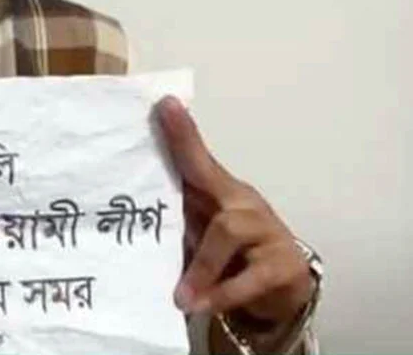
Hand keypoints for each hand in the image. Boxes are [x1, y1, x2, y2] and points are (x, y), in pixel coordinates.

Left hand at [157, 97, 314, 325]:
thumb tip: (129, 212)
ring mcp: (266, 230)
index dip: (181, 132)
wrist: (284, 290)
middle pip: (210, 177)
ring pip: (227, 230)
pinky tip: (202, 306)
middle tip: (155, 174)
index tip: (163, 105)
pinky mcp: (283, 264)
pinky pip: (251, 277)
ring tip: (181, 296)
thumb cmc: (233, 256)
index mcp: (219, 192)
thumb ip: (174, 221)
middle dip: (185, 161)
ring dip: (200, 266)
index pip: (196, 158)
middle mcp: (241, 202)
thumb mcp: (201, 236)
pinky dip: (223, 293)